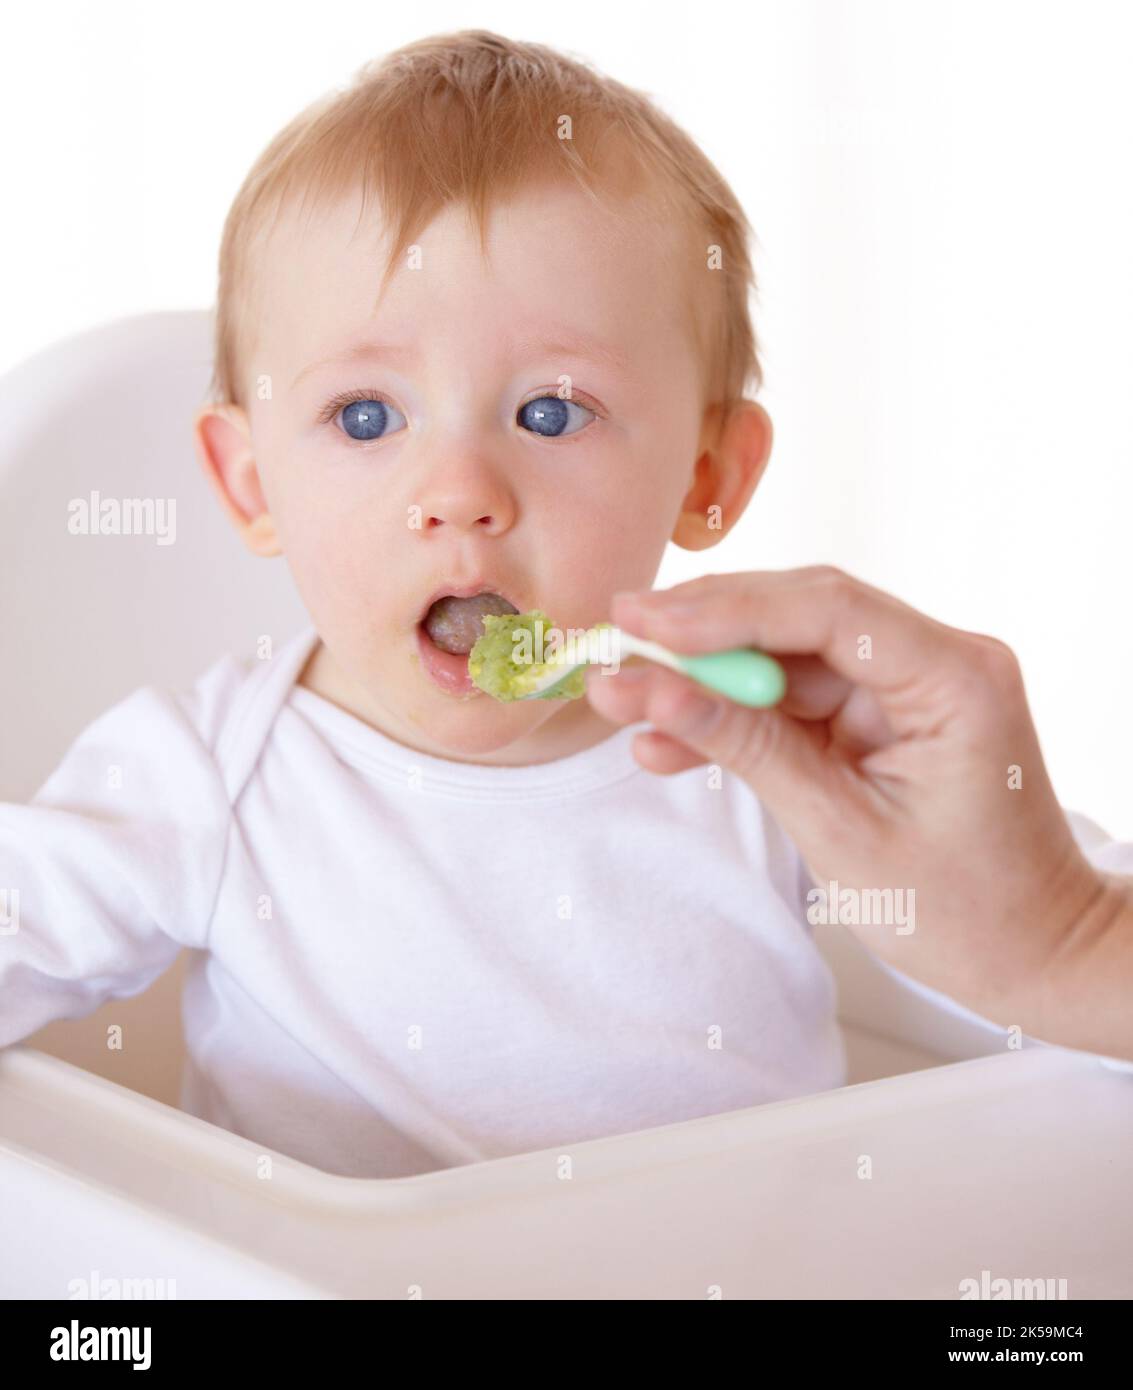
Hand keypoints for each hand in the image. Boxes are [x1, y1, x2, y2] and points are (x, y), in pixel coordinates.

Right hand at [587, 566, 1132, 1057]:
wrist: (1030, 953)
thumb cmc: (963, 910)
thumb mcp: (842, 831)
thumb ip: (748, 749)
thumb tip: (655, 692)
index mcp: (954, 677)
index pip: (826, 611)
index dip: (725, 610)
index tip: (642, 620)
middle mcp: (935, 660)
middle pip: (798, 617)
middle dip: (700, 633)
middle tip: (615, 641)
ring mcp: (905, 685)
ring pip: (783, 656)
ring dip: (704, 679)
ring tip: (622, 699)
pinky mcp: (878, 714)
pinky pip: (791, 699)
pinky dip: (733, 718)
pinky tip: (668, 741)